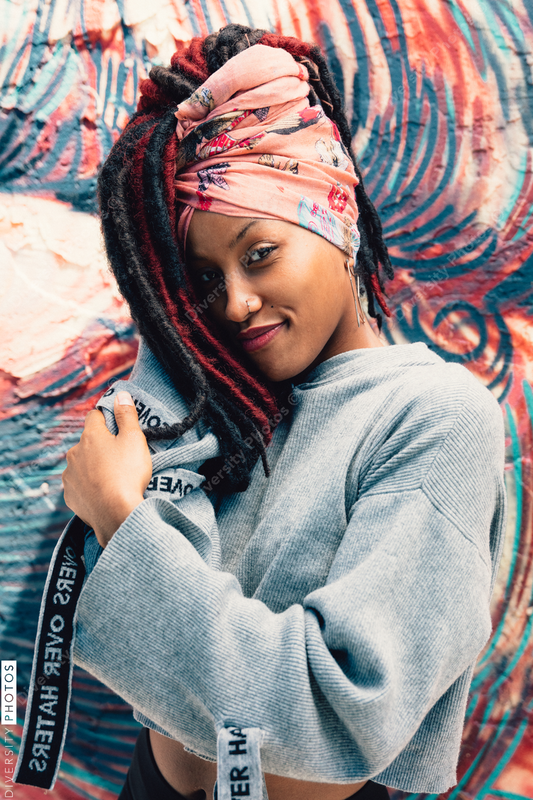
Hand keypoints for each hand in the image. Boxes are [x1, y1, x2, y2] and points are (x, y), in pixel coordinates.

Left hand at [62, 391, 152, 547]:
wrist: (116, 514)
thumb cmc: (127, 473)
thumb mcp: (134, 439)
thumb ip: (127, 415)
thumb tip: (120, 394)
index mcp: (90, 436)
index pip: (95, 416)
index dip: (107, 417)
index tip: (118, 424)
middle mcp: (74, 453)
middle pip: (87, 441)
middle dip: (101, 445)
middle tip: (121, 456)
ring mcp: (69, 475)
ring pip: (81, 463)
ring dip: (93, 466)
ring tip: (113, 477)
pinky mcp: (70, 495)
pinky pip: (79, 485)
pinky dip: (89, 486)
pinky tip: (103, 492)